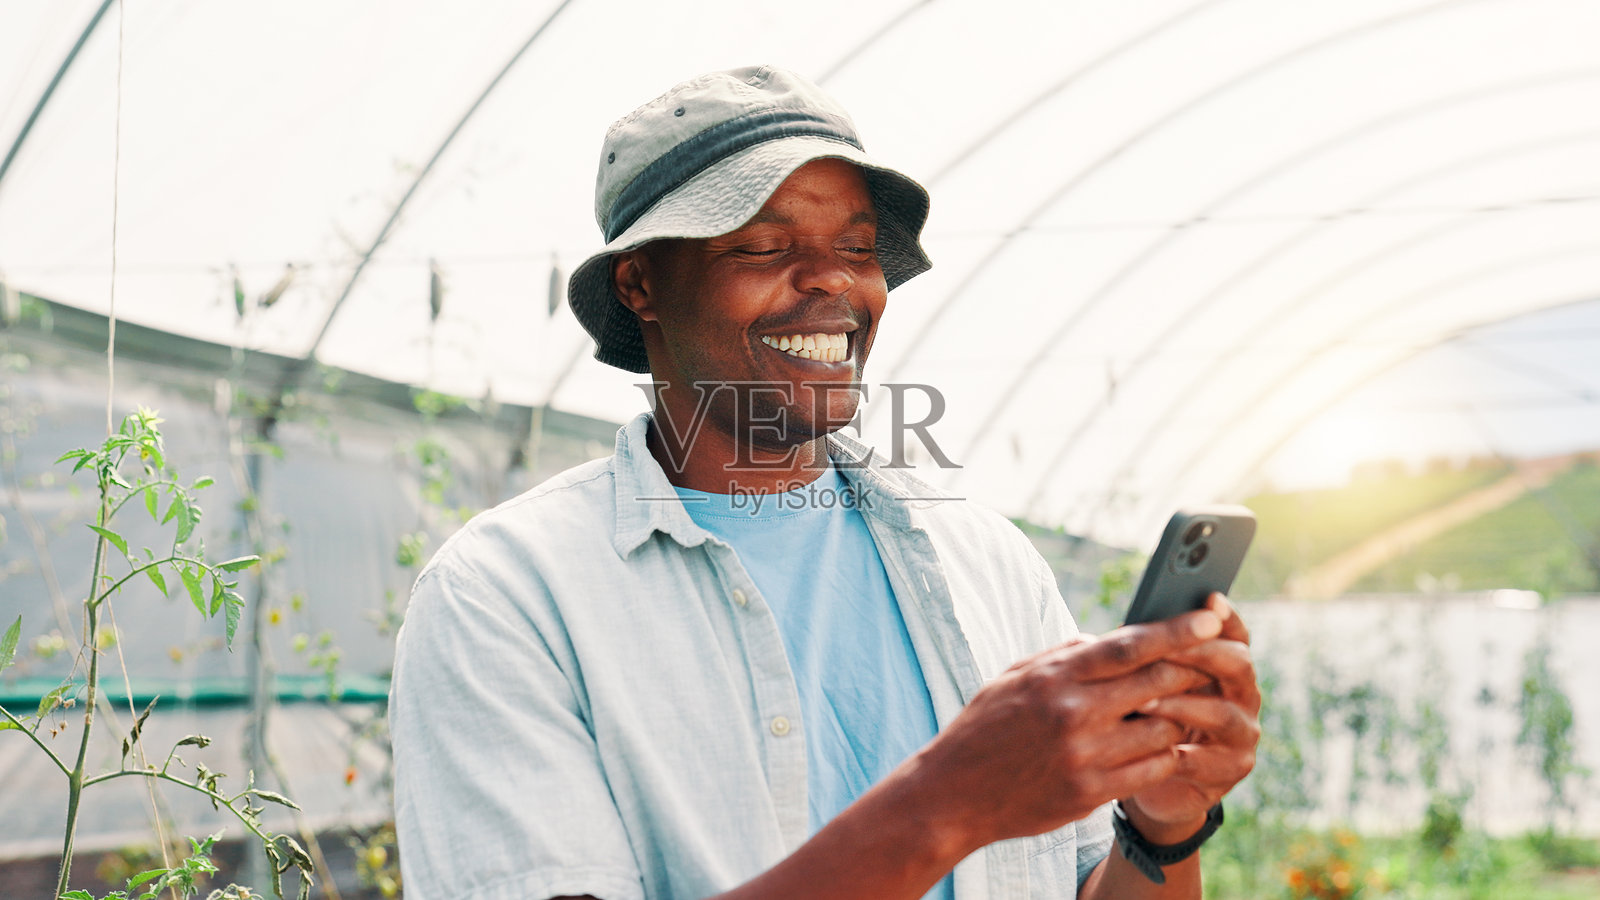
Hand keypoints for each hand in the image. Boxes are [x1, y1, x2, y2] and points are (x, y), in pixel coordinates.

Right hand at [907, 608, 1226, 853]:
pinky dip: (1164, 754)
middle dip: (1190, 671)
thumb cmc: (985, 728)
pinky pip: (1153, 768)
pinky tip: (1157, 747)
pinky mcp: (1090, 792)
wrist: (953, 794)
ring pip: (1164, 728)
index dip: (1177, 630)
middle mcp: (1073, 713)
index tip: (1211, 619)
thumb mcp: (1014, 678)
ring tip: (1171, 711)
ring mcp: (1085, 756)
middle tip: (1207, 667)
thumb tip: (1113, 639)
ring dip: (1177, 717)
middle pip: (1158, 682)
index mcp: (1054, 677)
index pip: (1130, 645)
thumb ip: (1064, 656)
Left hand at [1121, 594, 1260, 840]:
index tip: (1210, 599)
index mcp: (1224, 664)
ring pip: (1223, 713)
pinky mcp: (1230, 770)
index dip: (1226, 617)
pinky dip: (1179, 754)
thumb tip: (1125, 628)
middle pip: (1238, 664)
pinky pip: (1209, 761)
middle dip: (1201, 654)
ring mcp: (1241, 733)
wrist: (1143, 772)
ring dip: (1183, 705)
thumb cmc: (1141, 713)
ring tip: (1145, 703)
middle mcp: (1242, 694)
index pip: (1234, 633)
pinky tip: (1153, 748)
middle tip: (1164, 649)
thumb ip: (1146, 655)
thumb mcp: (1142, 679)